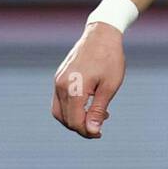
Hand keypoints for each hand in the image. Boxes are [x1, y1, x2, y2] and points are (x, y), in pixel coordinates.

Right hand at [51, 22, 125, 137]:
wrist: (101, 34)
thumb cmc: (110, 59)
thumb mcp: (109, 87)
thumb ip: (99, 110)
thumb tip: (93, 131)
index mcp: (74, 89)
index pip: (75, 121)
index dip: (87, 132)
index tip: (100, 133)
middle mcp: (60, 86)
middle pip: (65, 119)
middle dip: (80, 127)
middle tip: (98, 128)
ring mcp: (57, 80)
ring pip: (59, 111)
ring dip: (74, 119)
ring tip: (95, 117)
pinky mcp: (59, 77)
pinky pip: (59, 100)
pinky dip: (70, 108)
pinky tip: (88, 105)